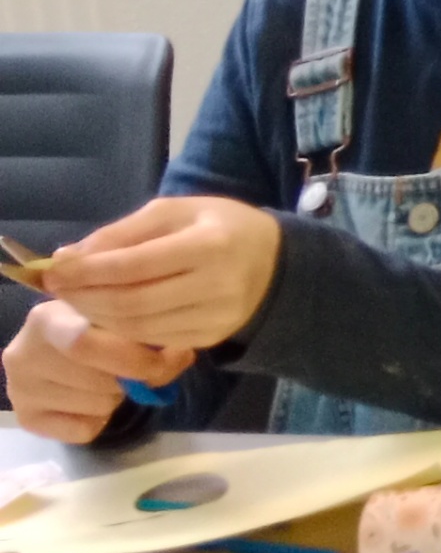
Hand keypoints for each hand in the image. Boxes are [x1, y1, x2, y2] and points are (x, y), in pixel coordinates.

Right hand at [4, 300, 192, 442]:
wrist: (55, 349)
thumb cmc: (94, 328)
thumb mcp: (116, 318)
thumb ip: (146, 331)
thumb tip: (179, 354)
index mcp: (47, 318)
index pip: (83, 343)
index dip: (132, 356)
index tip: (166, 357)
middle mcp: (23, 354)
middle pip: (100, 379)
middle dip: (132, 377)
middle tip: (134, 368)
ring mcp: (19, 389)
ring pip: (96, 406)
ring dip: (116, 397)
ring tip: (104, 380)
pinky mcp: (26, 420)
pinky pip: (84, 430)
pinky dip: (99, 420)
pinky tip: (88, 401)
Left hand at [43, 196, 280, 352]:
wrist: (276, 263)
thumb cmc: (219, 227)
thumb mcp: (174, 212)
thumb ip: (121, 233)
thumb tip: (67, 258)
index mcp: (211, 244)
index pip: (135, 265)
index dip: (87, 271)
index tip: (53, 270)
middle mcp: (218, 285)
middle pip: (132, 303)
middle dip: (84, 298)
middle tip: (56, 289)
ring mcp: (217, 317)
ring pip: (138, 328)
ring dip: (96, 317)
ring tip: (76, 301)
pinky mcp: (211, 338)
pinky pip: (153, 340)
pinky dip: (120, 330)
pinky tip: (107, 315)